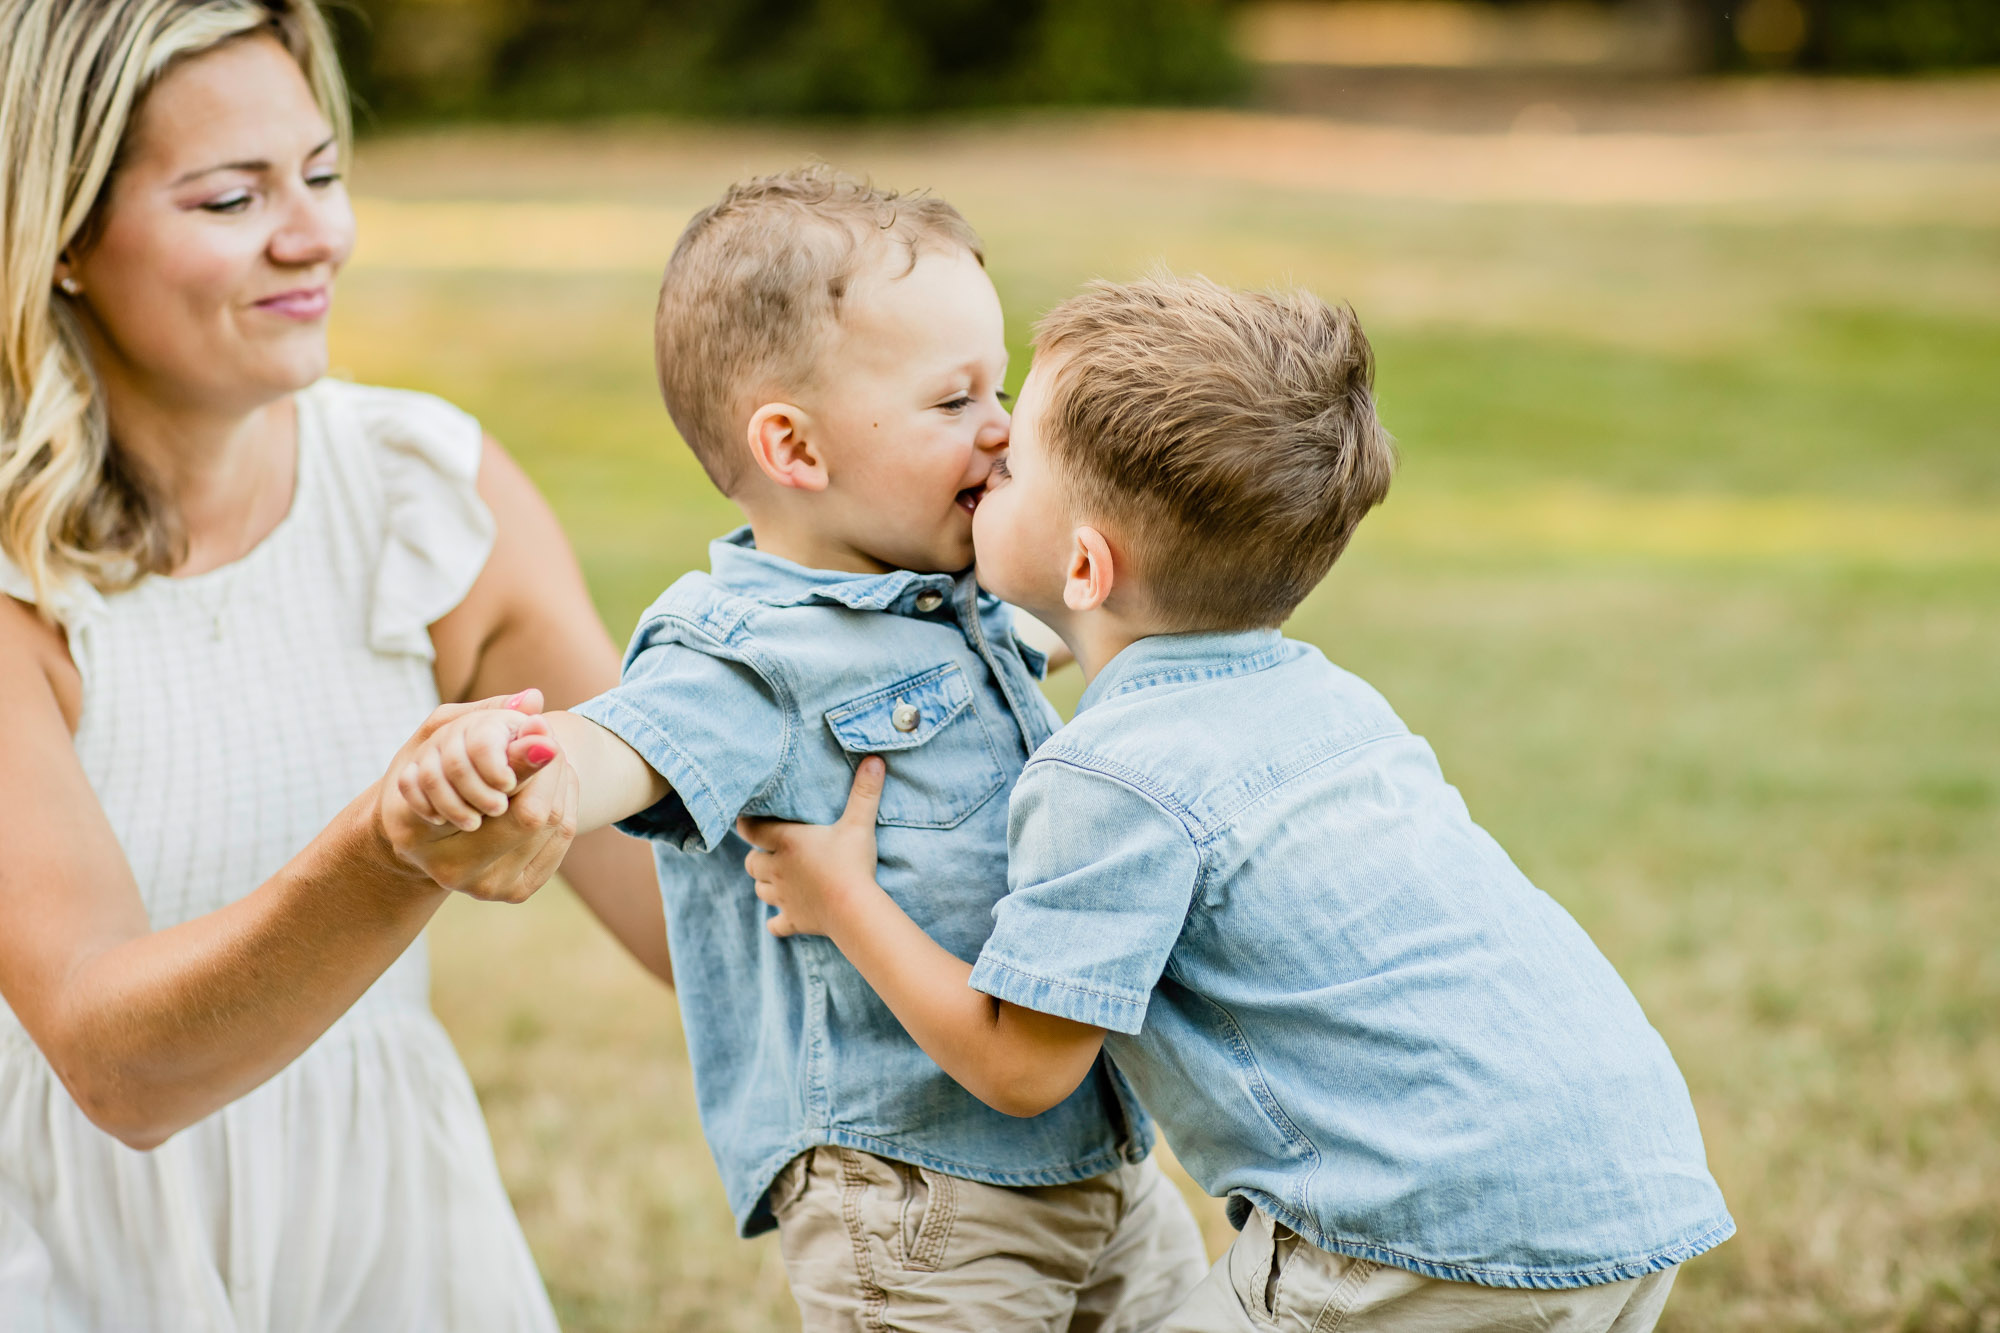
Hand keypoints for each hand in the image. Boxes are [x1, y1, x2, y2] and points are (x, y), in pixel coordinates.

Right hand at [377, 690, 578, 902]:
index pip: (522, 808)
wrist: (420, 837)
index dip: (539, 765)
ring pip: (558, 827)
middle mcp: (467, 878)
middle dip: (554, 774)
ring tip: (552, 760)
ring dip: (562, 786)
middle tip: (551, 742)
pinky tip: (554, 784)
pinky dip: (565, 805)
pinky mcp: (519, 890)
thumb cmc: (422, 775)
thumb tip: (535, 699)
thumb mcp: (440, 739)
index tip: (542, 731)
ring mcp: (496, 890)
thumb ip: (484, 718)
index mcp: (439, 849)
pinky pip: (561, 842)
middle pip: (544, 818)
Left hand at [738, 757, 885, 937]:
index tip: (749, 820)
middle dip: (758, 857)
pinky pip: (775, 924)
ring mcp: (782, 897)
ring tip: (781, 879)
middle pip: (751, 863)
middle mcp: (776, 869)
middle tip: (774, 852)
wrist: (853, 910)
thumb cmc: (852, 863)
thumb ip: (864, 791)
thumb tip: (875, 759)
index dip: (746, 824)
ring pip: (760, 890)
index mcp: (785, 842)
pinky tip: (785, 917)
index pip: (750, 830)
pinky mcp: (793, 920)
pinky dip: (777, 921)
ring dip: (765, 884)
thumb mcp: (858, 823)